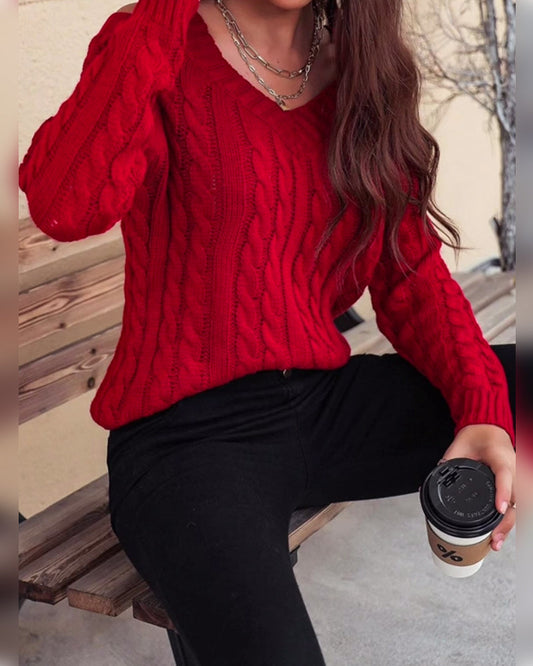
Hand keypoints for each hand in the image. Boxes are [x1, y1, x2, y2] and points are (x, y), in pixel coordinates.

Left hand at [438, 424, 515, 551]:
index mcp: (499, 457)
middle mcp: (512, 469)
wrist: (488, 430)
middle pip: (516, 498)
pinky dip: (508, 521)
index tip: (499, 508)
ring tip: (495, 542)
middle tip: (493, 537)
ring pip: (518, 505)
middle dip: (505, 520)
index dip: (503, 493)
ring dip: (507, 525)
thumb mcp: (459, 447)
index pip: (504, 475)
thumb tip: (426, 484)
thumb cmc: (475, 437)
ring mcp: (515, 479)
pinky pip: (516, 505)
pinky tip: (499, 534)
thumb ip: (447, 464)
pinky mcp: (514, 486)